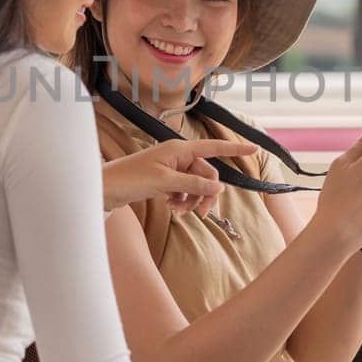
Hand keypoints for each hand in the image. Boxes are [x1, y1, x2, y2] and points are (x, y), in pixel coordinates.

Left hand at [101, 139, 256, 214]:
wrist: (106, 189)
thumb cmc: (131, 178)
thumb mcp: (165, 182)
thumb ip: (193, 184)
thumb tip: (218, 187)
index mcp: (179, 148)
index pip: (213, 147)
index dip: (235, 148)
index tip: (255, 148)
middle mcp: (178, 156)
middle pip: (207, 174)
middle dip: (205, 194)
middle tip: (200, 214)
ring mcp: (172, 168)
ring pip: (197, 185)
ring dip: (192, 200)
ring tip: (178, 211)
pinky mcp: (166, 180)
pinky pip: (185, 191)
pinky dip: (182, 201)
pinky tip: (171, 207)